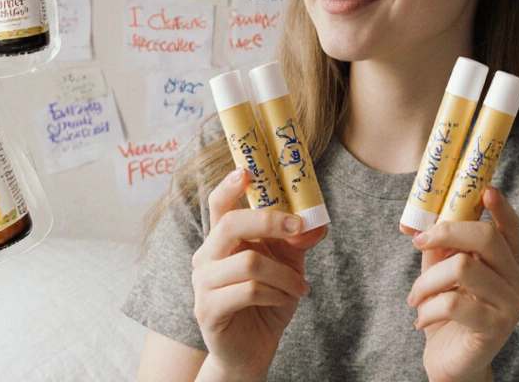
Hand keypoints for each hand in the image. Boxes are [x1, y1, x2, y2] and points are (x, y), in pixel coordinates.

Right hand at [191, 168, 326, 379]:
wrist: (254, 349)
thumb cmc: (267, 301)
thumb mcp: (288, 266)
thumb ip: (296, 242)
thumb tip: (315, 223)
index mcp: (222, 240)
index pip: (219, 205)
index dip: (229, 185)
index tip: (247, 170)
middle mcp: (206, 256)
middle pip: (231, 225)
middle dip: (269, 222)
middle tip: (297, 229)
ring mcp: (203, 284)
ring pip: (249, 262)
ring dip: (283, 274)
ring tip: (299, 287)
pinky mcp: (208, 310)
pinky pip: (250, 291)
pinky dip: (276, 294)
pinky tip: (285, 300)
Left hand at [406, 187, 518, 381]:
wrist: (452, 364)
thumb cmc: (448, 315)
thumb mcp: (440, 273)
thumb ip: (437, 247)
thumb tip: (413, 222)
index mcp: (509, 263)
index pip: (512, 228)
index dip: (500, 206)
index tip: (483, 189)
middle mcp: (518, 281)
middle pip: (486, 238)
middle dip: (445, 233)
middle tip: (419, 242)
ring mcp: (511, 306)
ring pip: (463, 268)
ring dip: (427, 281)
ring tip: (416, 297)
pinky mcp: (496, 328)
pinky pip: (455, 303)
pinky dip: (428, 308)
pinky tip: (421, 319)